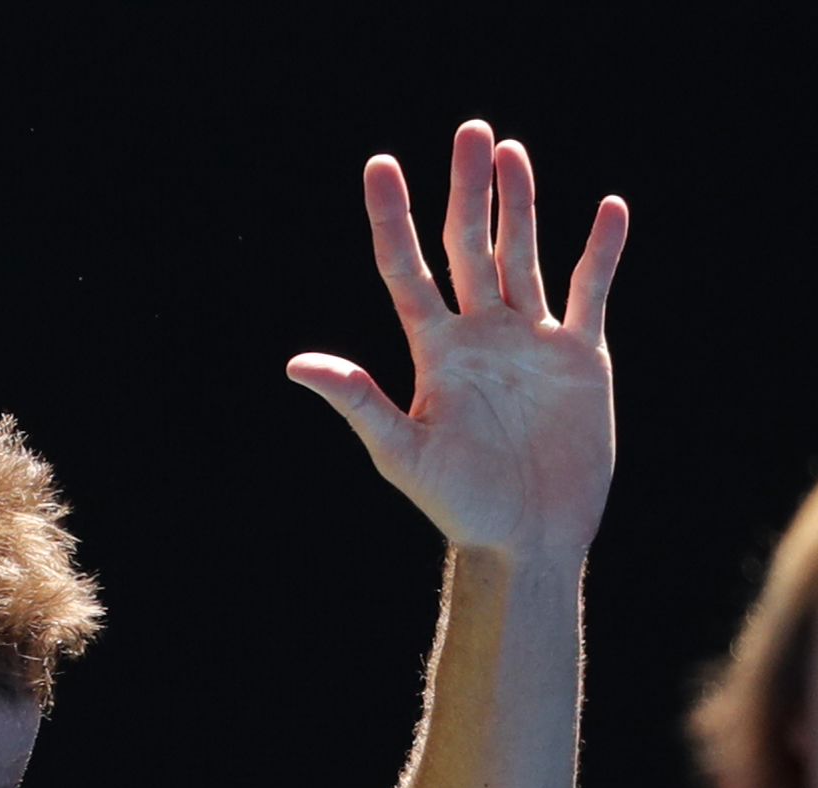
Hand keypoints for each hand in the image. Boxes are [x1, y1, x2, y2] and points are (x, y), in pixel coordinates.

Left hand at [288, 121, 626, 564]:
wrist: (524, 538)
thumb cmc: (457, 505)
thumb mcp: (402, 453)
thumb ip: (358, 402)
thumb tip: (296, 365)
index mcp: (435, 353)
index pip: (408, 269)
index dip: (393, 219)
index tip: (380, 167)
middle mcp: (480, 335)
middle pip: (470, 246)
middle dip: (468, 191)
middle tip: (470, 132)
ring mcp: (531, 340)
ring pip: (524, 254)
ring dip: (520, 204)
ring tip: (512, 152)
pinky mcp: (580, 355)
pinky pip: (591, 290)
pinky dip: (601, 251)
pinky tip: (607, 209)